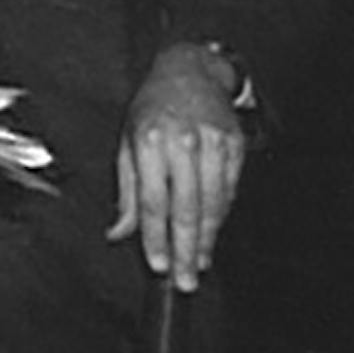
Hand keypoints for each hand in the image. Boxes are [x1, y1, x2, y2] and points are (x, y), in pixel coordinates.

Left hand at [107, 42, 251, 292]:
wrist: (188, 72)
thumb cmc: (150, 110)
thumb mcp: (126, 144)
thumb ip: (125, 192)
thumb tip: (118, 233)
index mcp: (148, 142)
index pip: (152, 202)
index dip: (156, 238)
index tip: (158, 265)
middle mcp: (182, 143)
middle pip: (186, 209)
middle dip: (185, 250)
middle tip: (184, 281)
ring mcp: (213, 144)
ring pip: (212, 204)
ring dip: (206, 240)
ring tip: (199, 264)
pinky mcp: (235, 145)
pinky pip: (229, 190)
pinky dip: (221, 216)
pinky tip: (213, 234)